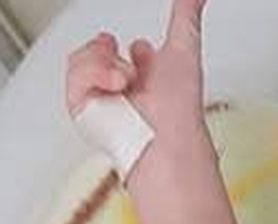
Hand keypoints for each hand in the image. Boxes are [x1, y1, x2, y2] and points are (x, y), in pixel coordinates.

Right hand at [65, 0, 207, 144]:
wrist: (162, 136)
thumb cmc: (178, 106)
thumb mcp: (184, 47)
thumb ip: (185, 15)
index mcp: (153, 78)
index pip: (139, 59)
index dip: (141, 53)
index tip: (143, 48)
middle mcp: (128, 89)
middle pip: (101, 52)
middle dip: (103, 48)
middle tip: (119, 56)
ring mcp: (104, 97)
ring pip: (84, 57)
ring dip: (103, 60)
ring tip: (126, 77)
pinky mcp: (84, 107)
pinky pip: (74, 73)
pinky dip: (94, 74)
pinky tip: (114, 84)